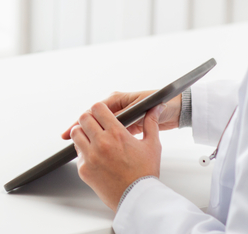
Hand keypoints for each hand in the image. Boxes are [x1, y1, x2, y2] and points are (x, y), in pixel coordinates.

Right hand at [62, 90, 180, 138]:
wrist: (177, 109)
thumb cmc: (163, 103)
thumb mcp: (143, 108)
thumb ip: (129, 114)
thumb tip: (115, 120)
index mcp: (118, 99)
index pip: (95, 110)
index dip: (83, 120)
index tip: (73, 130)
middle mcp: (117, 107)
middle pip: (93, 118)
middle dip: (81, 127)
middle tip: (69, 139)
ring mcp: (120, 117)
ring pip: (99, 126)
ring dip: (89, 133)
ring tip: (77, 144)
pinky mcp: (125, 126)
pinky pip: (109, 133)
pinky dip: (101, 139)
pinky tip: (94, 146)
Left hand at [70, 102, 163, 210]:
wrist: (137, 198)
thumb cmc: (145, 173)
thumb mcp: (152, 146)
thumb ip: (151, 123)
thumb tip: (155, 107)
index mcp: (117, 134)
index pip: (97, 108)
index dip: (99, 109)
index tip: (102, 113)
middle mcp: (101, 143)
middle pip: (83, 118)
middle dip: (89, 119)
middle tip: (95, 125)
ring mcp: (90, 156)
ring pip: (75, 133)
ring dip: (82, 133)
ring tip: (92, 138)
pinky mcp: (84, 169)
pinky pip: (77, 153)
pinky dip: (83, 151)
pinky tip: (94, 155)